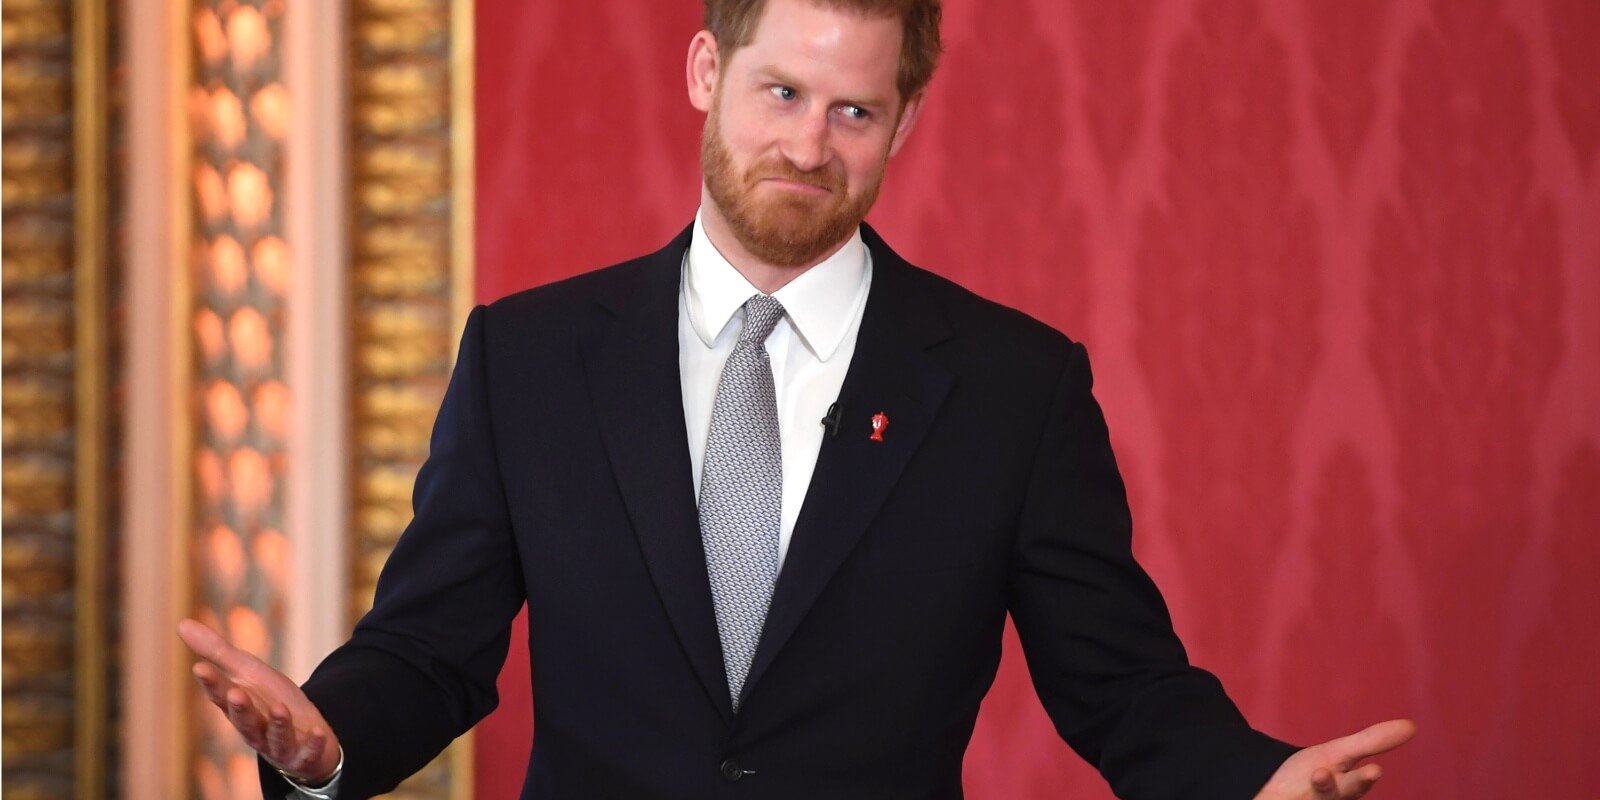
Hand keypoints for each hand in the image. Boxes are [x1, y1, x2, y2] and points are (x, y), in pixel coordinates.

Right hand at [177, 618, 341, 783]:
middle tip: (234, 692)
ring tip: (280, 708)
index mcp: (239, 708)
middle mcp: (255, 730)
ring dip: (278, 725)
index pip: (221, 696)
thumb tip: (181, 623)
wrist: (302, 735)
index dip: (212, 683)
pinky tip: (318, 733)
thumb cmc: (268, 702)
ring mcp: (279, 745)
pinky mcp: (304, 755)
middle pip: (245, 721)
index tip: (200, 667)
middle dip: (240, 708)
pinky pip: (309, 752)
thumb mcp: (247, 673)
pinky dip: (313, 744)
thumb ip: (217, 652)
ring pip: (276, 737)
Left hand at [1253, 719, 1415, 798]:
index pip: (1357, 784)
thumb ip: (1372, 742)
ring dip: (1319, 788)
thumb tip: (1413, 726)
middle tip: (1340, 775)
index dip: (1362, 779)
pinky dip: (1281, 797)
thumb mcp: (1337, 755)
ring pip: (1318, 798)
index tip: (1373, 770)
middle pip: (1337, 795)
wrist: (1269, 792)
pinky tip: (1278, 794)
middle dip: (1340, 788)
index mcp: (1346, 789)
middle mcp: (1330, 799)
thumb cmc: (1307, 777)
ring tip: (1317, 774)